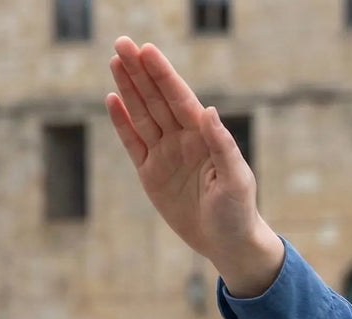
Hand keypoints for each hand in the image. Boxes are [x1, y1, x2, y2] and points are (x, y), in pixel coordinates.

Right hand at [105, 37, 282, 295]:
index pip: (180, 99)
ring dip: (128, 89)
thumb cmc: (239, 211)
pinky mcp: (151, 173)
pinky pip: (133, 142)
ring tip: (115, 61)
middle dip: (140, 72)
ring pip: (142, 115)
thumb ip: (222, 145)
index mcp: (205, 138)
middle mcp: (184, 140)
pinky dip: (122, 122)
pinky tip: (112, 98)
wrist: (227, 243)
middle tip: (122, 42)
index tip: (147, 50)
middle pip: (157, 99)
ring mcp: (165, 155)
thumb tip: (208, 110)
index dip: (163, 75)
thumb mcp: (236, 179)